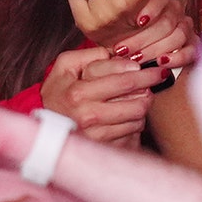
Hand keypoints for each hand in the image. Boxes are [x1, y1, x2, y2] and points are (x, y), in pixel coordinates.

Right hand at [40, 46, 165, 146]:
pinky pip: (132, 133)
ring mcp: (96, 135)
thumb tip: (118, 54)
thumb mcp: (65, 66)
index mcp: (78, 92)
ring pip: (137, 118)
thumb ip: (89, 55)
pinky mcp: (103, 148)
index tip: (151, 68)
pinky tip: (127, 115)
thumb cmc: (58, 93)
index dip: (142, 73)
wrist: (44, 127)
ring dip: (142, 106)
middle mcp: (88, 115)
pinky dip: (134, 122)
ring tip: (138, 97)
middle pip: (137, 102)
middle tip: (157, 77)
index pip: (123, 80)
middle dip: (150, 86)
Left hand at [110, 0, 197, 70]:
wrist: (130, 54)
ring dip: (156, 48)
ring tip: (138, 58)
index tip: (136, 22)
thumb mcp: (112, 25)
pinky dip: (178, 56)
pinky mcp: (192, 44)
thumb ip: (113, 18)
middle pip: (167, 21)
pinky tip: (162, 62)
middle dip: (144, 38)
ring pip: (179, 34)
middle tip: (125, 50)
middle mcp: (174, 10)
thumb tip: (107, 15)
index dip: (150, 9)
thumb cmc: (120, 37)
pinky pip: (192, 48)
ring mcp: (185, 26)